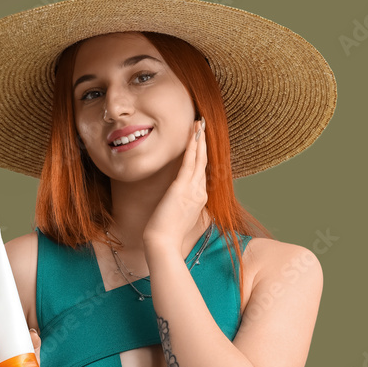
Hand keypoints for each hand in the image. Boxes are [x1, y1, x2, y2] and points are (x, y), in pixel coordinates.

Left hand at [142, 117, 207, 253]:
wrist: (163, 243)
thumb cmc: (167, 234)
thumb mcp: (178, 216)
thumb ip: (182, 205)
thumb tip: (178, 198)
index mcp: (199, 199)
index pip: (202, 173)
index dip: (203, 156)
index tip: (202, 142)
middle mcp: (200, 193)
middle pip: (204, 163)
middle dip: (204, 143)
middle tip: (204, 125)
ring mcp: (193, 190)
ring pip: (199, 159)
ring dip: (200, 140)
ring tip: (200, 123)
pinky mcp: (182, 188)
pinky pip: (190, 163)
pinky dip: (193, 147)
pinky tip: (194, 135)